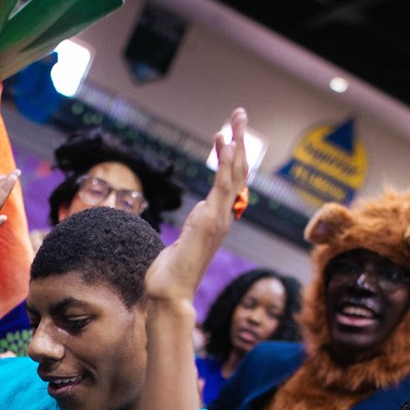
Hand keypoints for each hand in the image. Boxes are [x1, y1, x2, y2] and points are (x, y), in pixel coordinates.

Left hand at [145, 108, 248, 302]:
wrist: (169, 294)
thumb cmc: (170, 276)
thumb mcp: (182, 245)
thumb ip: (190, 231)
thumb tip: (194, 220)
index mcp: (216, 221)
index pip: (229, 183)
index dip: (228, 157)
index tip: (223, 136)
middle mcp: (223, 218)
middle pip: (238, 173)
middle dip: (239, 142)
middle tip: (240, 115)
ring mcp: (219, 220)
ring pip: (234, 174)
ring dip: (237, 144)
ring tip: (237, 118)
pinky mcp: (210, 222)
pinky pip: (223, 188)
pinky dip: (226, 164)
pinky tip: (227, 143)